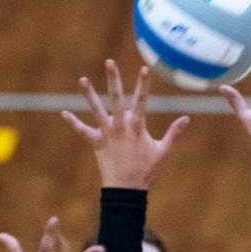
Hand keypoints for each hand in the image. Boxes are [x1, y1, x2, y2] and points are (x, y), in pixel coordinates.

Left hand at [62, 60, 188, 188]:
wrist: (127, 189)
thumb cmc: (146, 170)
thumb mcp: (163, 151)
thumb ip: (174, 133)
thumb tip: (187, 118)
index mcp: (137, 126)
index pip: (142, 100)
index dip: (143, 83)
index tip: (144, 68)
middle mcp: (121, 126)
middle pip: (116, 98)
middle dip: (113, 79)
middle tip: (109, 62)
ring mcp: (107, 134)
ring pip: (97, 110)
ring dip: (89, 95)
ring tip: (83, 80)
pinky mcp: (96, 143)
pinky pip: (82, 131)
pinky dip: (73, 123)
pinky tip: (63, 113)